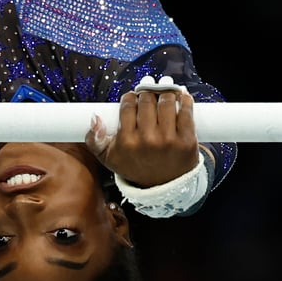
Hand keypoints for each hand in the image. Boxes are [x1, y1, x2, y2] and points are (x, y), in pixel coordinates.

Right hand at [85, 89, 199, 187]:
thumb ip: (93, 139)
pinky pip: (186, 111)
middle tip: (148, 95)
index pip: (128, 106)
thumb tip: (95, 117)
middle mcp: (147, 139)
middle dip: (146, 93)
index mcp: (127, 141)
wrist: (164, 187)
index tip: (133, 97)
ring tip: (163, 96)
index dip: (130, 97)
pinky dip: (185, 99)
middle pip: (147, 101)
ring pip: (166, 102)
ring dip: (165, 94)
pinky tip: (181, 96)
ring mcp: (169, 139)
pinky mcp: (187, 140)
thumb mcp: (108, 158)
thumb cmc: (135, 168)